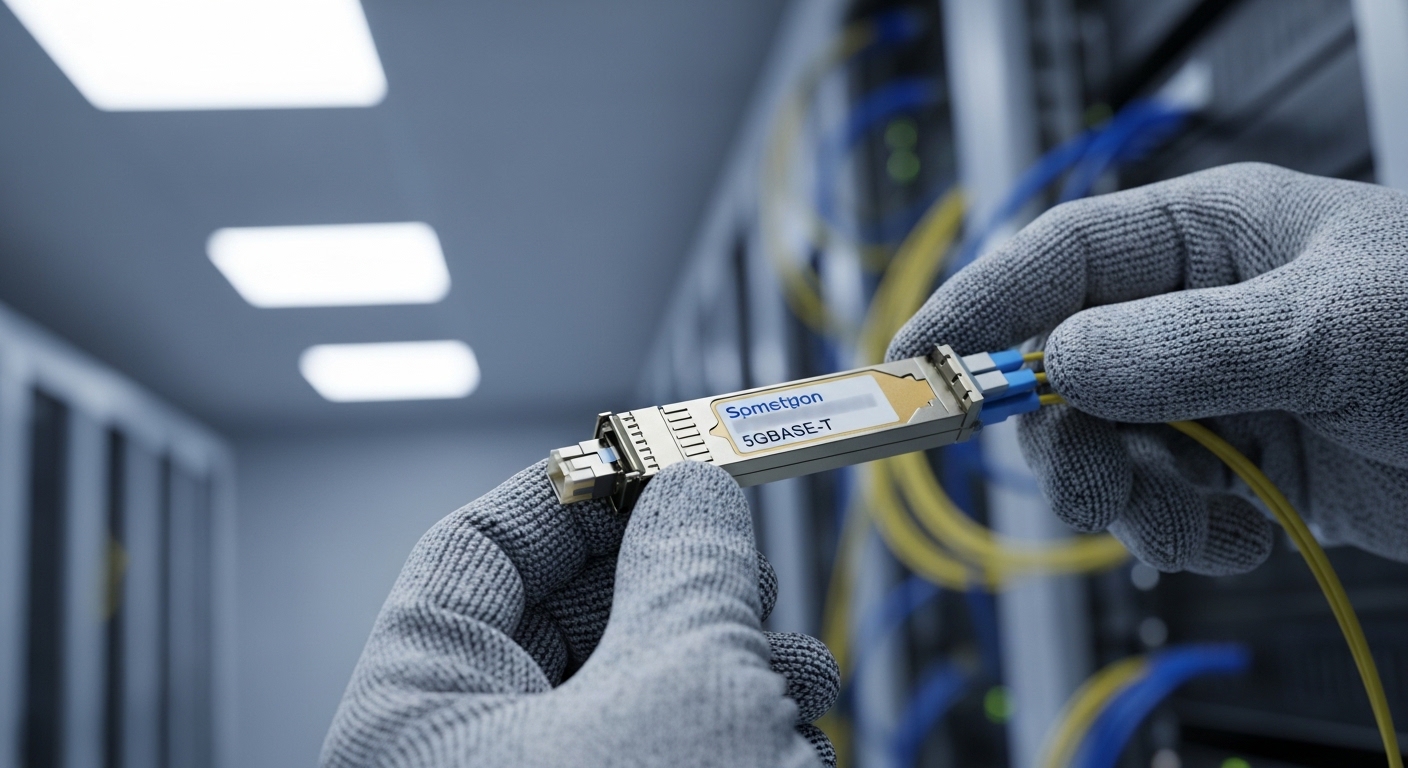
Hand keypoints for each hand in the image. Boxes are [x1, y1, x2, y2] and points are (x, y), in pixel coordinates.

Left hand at [321, 460, 838, 767]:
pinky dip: (725, 726)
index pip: (470, 556)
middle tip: (741, 553)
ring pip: (623, 692)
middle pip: (558, 623)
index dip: (570, 490)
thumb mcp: (684, 686)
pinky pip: (656, 752)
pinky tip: (793, 728)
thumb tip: (697, 491)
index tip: (654, 452)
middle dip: (669, 581)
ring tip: (795, 667)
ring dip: (720, 659)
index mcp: (411, 725)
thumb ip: (690, 565)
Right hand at [889, 162, 1407, 573]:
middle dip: (1071, 437)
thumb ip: (1192, 343)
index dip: (977, 307)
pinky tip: (1242, 532)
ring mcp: (1213, 392)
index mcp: (1209, 236)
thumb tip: (1065, 362)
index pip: (1057, 258)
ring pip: (1101, 449)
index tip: (917, 364)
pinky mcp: (1238, 466)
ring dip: (1134, 501)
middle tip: (1100, 478)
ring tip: (1201, 517)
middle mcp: (1196, 313)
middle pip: (1061, 370)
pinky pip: (1157, 505)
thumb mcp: (1336, 327)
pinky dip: (1183, 536)